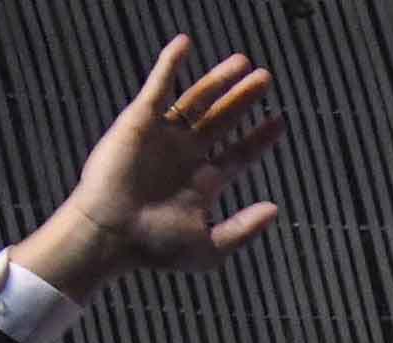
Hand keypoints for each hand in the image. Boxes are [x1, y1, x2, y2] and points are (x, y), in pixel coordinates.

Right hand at [11, 38, 286, 297]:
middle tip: (266, 78)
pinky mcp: (140, 121)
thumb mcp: (209, 247)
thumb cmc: (155, 248)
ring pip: (198, 100)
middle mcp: (186, 155)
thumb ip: (244, 229)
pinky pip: (159, 86)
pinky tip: (185, 43)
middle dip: (244, 99)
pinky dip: (171, 64)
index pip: (239, 153)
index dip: (260, 137)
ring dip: (219, 80)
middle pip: (223, 120)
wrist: (112, 235)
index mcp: (204, 182)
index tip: (280, 120)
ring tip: (243, 62)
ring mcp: (164, 136)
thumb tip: (275, 209)